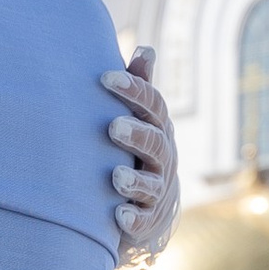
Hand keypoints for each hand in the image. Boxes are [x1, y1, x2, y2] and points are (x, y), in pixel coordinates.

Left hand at [101, 42, 179, 260]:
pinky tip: (117, 215)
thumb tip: (146, 48)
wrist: (151, 206)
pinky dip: (131, 219)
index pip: (153, 105)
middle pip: (155, 143)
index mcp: (158, 128)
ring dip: (134, 179)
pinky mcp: (145, 220)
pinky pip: (141, 221)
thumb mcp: (141, 120)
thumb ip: (140, 87)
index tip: (106, 77)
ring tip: (116, 177)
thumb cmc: (138, 151)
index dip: (134, 90)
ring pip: (150, 184)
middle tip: (112, 127)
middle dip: (135, 134)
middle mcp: (162, 157)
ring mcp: (155, 190)